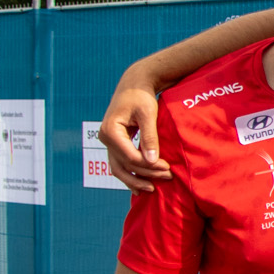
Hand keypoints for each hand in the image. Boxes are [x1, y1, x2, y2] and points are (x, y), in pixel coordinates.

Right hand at [101, 75, 171, 191]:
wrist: (134, 84)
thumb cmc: (142, 96)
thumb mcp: (148, 114)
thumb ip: (149, 137)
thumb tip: (153, 161)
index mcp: (111, 131)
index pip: (130, 157)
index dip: (149, 166)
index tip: (168, 167)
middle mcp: (105, 138)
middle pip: (124, 165)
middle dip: (145, 174)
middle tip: (167, 177)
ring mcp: (108, 142)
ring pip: (119, 168)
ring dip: (135, 179)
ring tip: (152, 189)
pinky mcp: (114, 143)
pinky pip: (120, 163)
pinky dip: (130, 174)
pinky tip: (140, 184)